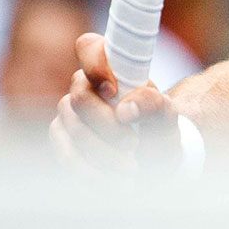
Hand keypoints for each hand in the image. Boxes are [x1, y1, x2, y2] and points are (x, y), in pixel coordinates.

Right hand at [51, 32, 179, 173]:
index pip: (89, 47)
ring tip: (131, 169)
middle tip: (133, 144)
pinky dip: (91, 172)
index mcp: (110, 68)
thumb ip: (153, 103)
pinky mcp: (61, 140)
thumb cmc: (159, 128)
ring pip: (73, 130)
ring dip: (104, 154)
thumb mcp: (167, 116)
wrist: (154, 158)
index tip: (113, 89)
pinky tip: (114, 181)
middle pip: (80, 98)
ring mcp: (67, 114)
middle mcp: (83, 87)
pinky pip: (66, 155)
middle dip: (108, 126)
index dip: (94, 63)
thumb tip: (125, 109)